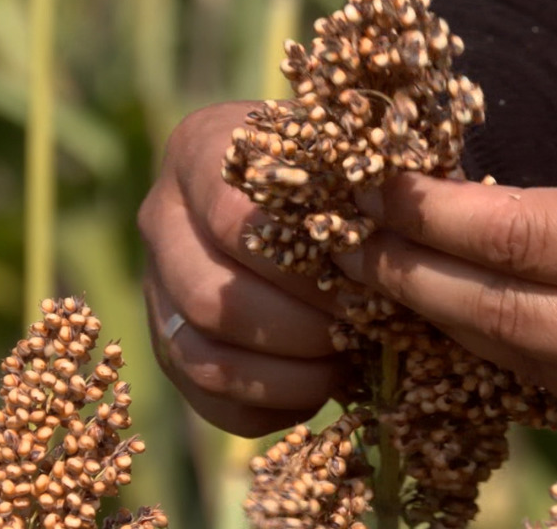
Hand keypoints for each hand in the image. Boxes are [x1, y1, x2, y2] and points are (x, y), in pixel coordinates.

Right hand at [138, 102, 347, 436]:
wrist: (312, 190)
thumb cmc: (341, 167)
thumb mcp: (352, 154)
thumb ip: (368, 180)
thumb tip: (398, 221)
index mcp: (202, 151)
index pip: (235, 221)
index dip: (303, 265)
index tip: (364, 282)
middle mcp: (163, 216)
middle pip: (213, 296)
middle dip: (299, 328)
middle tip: (361, 331)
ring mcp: (157, 284)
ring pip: (202, 353)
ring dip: (285, 374)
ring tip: (345, 363)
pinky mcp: (169, 343)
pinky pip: (206, 395)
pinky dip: (268, 404)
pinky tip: (319, 389)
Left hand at [333, 136, 556, 455]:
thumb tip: (526, 218)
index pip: (518, 235)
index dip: (432, 214)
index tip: (375, 191)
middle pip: (499, 315)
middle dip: (414, 277)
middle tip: (353, 248)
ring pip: (526, 366)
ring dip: (456, 324)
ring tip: (402, 285)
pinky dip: (521, 360)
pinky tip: (486, 328)